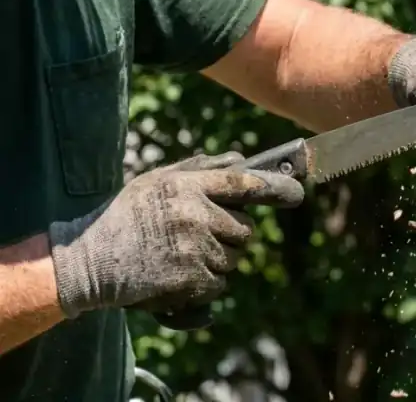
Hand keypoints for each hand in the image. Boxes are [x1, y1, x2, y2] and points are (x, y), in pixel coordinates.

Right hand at [48, 152, 303, 320]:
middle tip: (205, 232)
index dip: (276, 188)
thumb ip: (203, 167)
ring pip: (235, 257)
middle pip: (246, 228)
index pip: (244, 184)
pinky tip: (179, 271)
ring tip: (184, 251)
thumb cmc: (127, 213)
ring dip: (220, 257)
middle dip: (234, 232)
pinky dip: (207, 282)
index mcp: (188, 187)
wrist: (89, 259)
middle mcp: (195, 216)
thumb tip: (242, 159)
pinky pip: (219, 284)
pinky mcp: (189, 282)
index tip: (298, 193)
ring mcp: (194, 250)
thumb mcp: (159, 179)